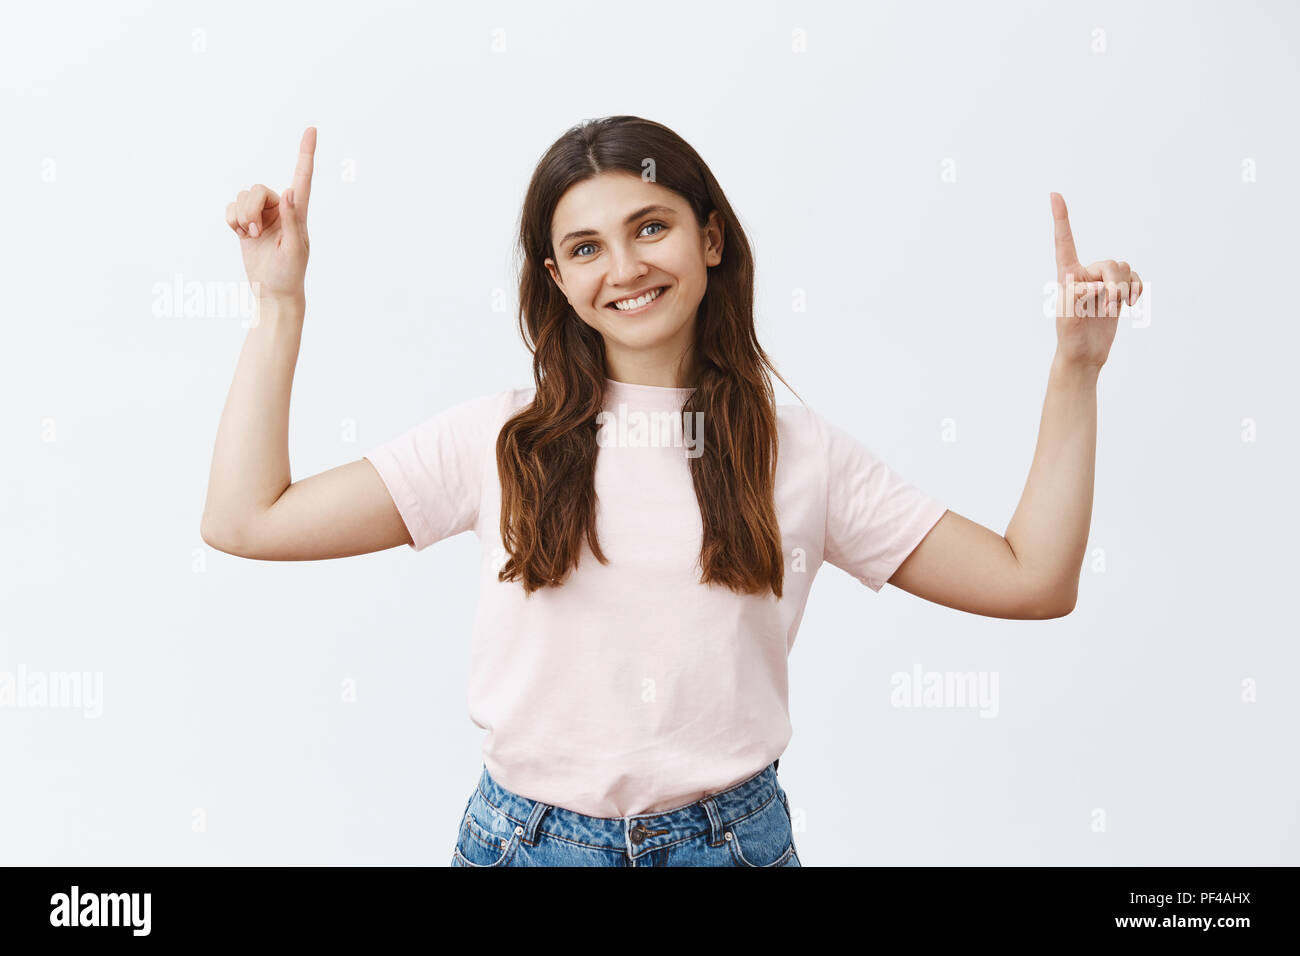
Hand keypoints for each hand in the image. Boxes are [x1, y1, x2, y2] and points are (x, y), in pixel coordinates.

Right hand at [224, 127, 316, 300]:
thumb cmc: (289, 274)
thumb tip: (291, 192)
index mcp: (298, 213)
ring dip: (240, 216)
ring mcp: (262, 215)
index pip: (302, 178)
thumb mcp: (294, 249)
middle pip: (256, 189)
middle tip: (254, 232)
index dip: (306, 153)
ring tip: (250, 235)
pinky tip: (241, 234)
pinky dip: (231, 220)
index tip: (312, 129)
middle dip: (250, 209)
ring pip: (242, 197)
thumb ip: (292, 220)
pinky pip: (230, 207)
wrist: (272, 292)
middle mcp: (281, 209)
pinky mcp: (245, 223)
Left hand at [1050, 191, 1142, 370]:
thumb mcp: (1067, 316)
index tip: (1054, 194)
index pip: (1065, 243)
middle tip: (1110, 305)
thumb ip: (1076, 295)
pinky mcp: (1118, 292)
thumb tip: (1093, 282)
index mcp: (1068, 275)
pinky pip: (1134, 279)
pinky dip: (1136, 289)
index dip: (1061, 219)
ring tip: (1115, 309)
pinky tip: (1131, 304)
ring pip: (1124, 268)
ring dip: (1124, 288)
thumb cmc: (1070, 337)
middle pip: (1110, 263)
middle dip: (1116, 283)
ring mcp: (1103, 283)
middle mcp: (1086, 274)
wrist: (1084, 355)